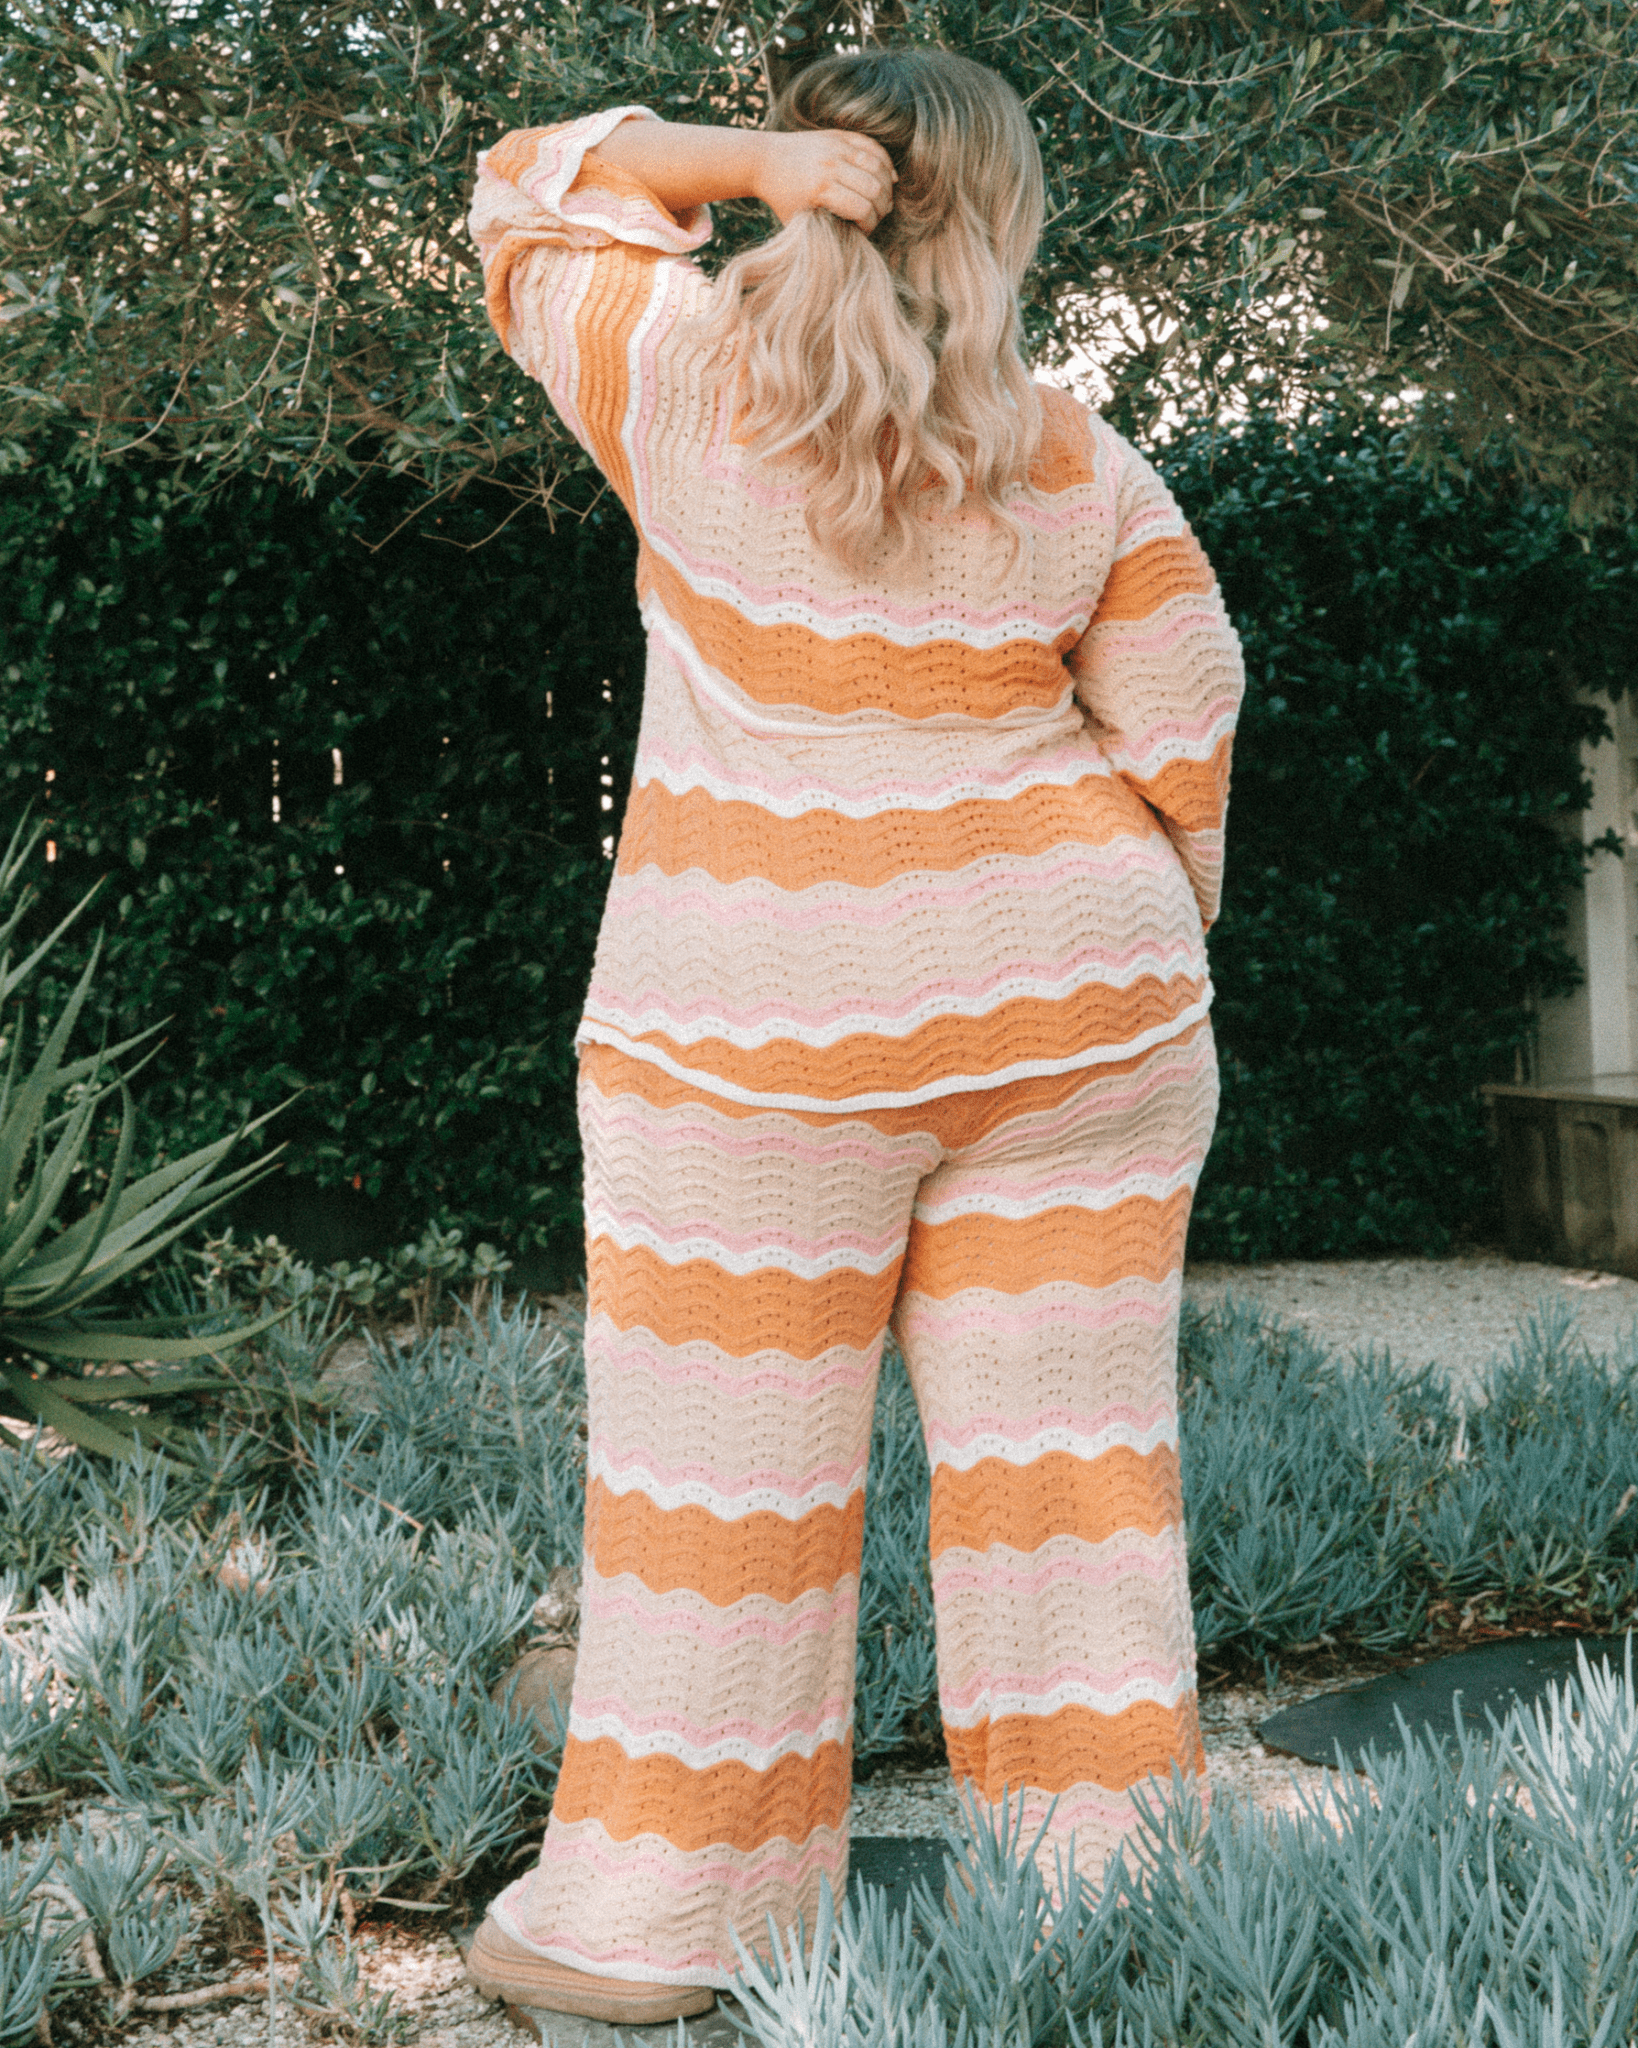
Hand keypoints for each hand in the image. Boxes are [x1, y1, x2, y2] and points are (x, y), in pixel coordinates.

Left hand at [754, 129, 896, 232]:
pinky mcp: (839, 135)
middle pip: (876, 188)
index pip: (862, 209)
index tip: (865, 231)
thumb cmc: (782, 198)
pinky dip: (885, 162)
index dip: (870, 225)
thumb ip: (823, 232)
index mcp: (820, 189)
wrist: (764, 160)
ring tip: (884, 200)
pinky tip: (889, 177)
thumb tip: (853, 245)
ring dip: (887, 186)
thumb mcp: (798, 222)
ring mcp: (835, 146)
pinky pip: (873, 147)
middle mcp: (830, 165)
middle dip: (882, 207)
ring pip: (878, 166)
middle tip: (878, 217)